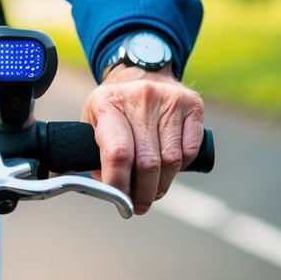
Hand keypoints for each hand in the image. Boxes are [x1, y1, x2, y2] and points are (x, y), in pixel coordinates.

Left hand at [80, 65, 204, 214]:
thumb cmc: (114, 107)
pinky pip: (189, 150)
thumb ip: (88, 153)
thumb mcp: (92, 121)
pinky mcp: (192, 105)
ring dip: (161, 186)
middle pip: (147, 163)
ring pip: (171, 160)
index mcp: (108, 104)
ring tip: (152, 193)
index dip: (119, 184)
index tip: (120, 202)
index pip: (117, 153)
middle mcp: (140, 99)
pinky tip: (168, 171)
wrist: (143, 73)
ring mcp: (169, 100)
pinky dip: (180, 168)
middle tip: (138, 206)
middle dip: (142, 193)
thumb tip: (92, 188)